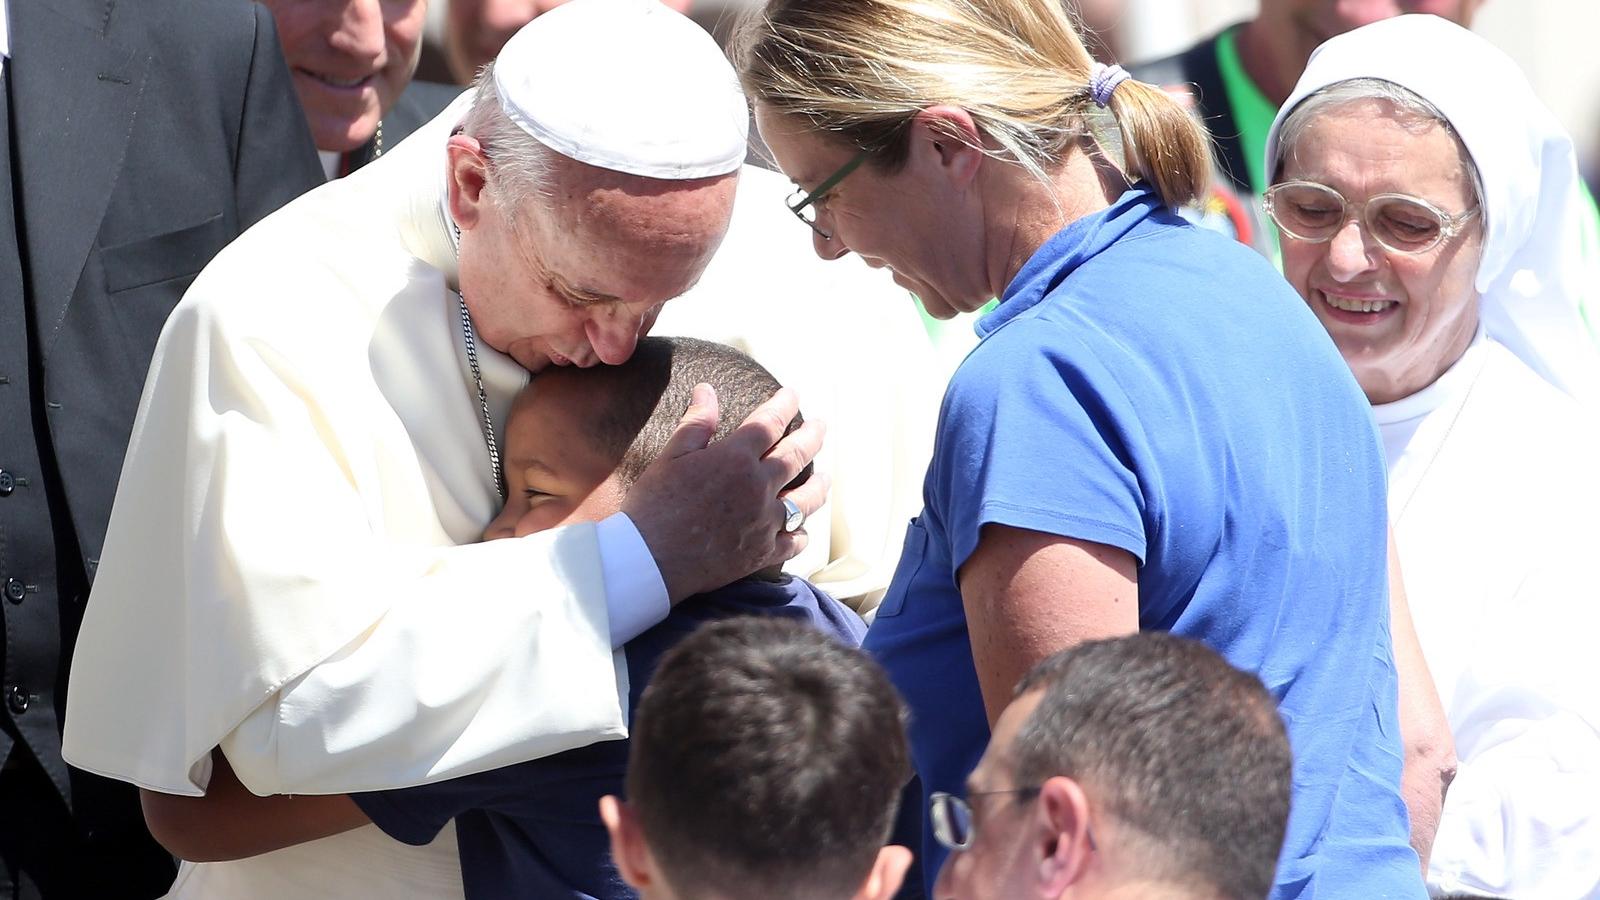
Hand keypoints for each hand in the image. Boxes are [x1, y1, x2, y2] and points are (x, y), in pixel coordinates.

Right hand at [623, 384, 827, 603]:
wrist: (650, 559)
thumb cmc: (654, 504)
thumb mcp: (672, 456)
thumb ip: (696, 422)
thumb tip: (707, 389)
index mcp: (736, 458)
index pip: (769, 422)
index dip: (784, 404)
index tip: (793, 394)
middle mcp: (759, 486)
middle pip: (797, 455)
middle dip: (812, 436)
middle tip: (821, 425)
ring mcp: (765, 521)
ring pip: (806, 499)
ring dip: (819, 485)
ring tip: (826, 477)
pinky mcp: (763, 552)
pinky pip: (794, 542)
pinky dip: (801, 535)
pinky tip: (802, 531)